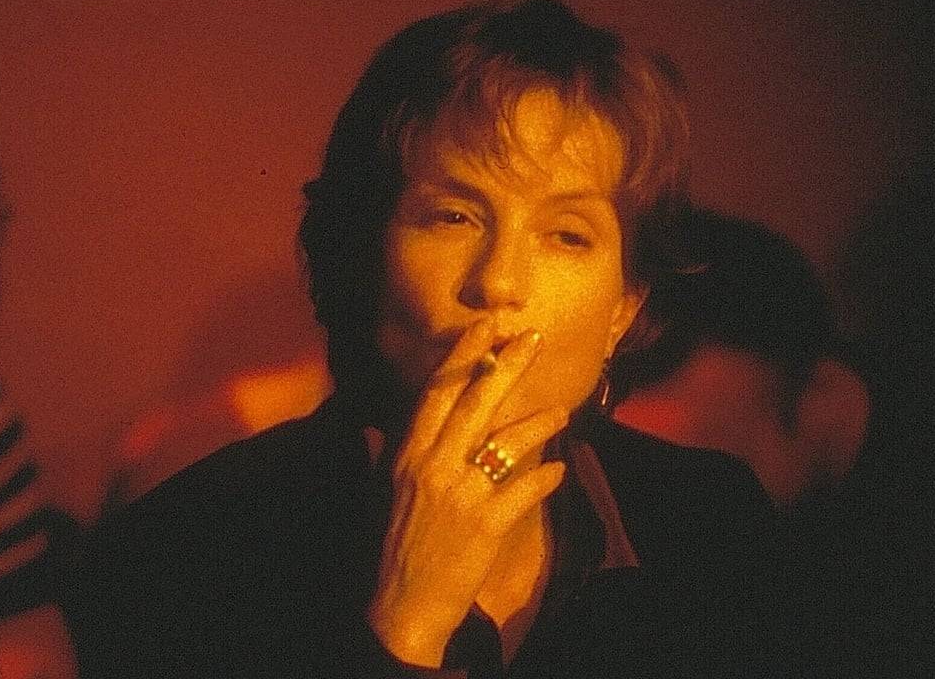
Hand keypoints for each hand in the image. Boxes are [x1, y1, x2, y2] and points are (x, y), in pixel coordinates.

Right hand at [368, 319, 568, 666]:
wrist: (399, 607)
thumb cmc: (390, 549)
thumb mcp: (381, 496)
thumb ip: (382, 457)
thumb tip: (371, 430)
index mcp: (407, 456)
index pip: (437, 393)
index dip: (462, 357)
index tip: (484, 327)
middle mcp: (432, 466)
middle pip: (474, 403)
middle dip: (505, 365)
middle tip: (531, 336)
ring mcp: (460, 494)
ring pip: (506, 442)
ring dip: (538, 423)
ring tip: (563, 411)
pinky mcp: (485, 524)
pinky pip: (524, 489)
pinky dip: (545, 478)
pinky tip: (559, 471)